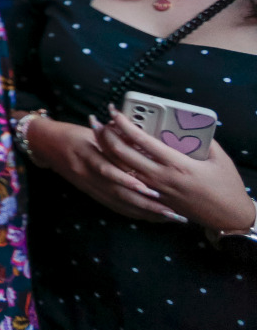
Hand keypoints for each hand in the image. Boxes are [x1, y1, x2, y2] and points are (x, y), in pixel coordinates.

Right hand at [26, 114, 179, 221]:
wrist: (45, 143)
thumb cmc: (72, 133)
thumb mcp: (93, 131)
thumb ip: (115, 137)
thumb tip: (142, 143)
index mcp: (87, 154)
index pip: (110, 171)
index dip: (132, 183)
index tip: (156, 190)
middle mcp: (86, 173)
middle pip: (118, 193)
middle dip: (146, 204)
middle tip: (171, 212)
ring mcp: (87, 185)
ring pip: (117, 202)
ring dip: (143, 212)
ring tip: (167, 218)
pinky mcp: (89, 192)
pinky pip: (113, 205)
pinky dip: (132, 212)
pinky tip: (149, 217)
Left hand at [95, 109, 255, 231]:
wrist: (229, 218)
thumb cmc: (227, 187)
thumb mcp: (219, 158)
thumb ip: (202, 138)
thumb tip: (187, 123)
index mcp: (177, 164)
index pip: (142, 140)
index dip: (125, 123)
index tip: (114, 111)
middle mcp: (161, 177)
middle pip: (123, 154)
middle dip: (108, 135)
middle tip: (101, 121)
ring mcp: (156, 190)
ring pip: (121, 169)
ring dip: (107, 151)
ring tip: (100, 135)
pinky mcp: (155, 200)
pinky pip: (129, 182)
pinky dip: (117, 168)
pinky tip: (109, 158)